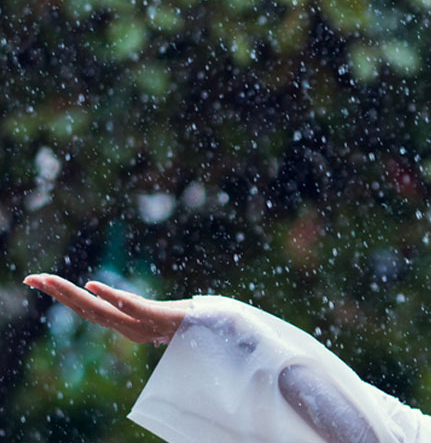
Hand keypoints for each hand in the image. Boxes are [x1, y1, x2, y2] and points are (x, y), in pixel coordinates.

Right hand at [24, 274, 189, 343]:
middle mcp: (130, 328)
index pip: (89, 310)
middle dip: (58, 293)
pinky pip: (132, 308)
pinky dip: (111, 297)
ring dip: (73, 295)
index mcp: (127, 325)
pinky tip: (93, 285)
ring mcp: (143, 325)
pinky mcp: (159, 318)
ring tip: (49, 280)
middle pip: (86, 309)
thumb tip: (125, 305)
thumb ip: (141, 312)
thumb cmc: (193, 323)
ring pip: (101, 309)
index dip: (65, 297)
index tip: (41, 280)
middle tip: (31, 277)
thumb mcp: (160, 317)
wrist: (222, 329)